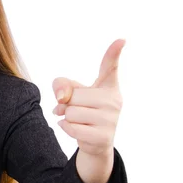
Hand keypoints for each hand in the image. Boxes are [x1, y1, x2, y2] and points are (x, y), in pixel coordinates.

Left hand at [51, 39, 125, 156]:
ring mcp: (111, 118)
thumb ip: (62, 85)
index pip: (110, 67)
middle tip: (73, 110)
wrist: (94, 143)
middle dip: (66, 104)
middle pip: (73, 95)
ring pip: (71, 112)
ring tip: (77, 121)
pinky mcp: (104, 135)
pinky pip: (71, 127)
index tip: (121, 40)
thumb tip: (62, 98)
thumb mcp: (72, 94)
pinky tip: (75, 129)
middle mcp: (114, 100)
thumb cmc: (83, 112)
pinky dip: (66, 128)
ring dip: (66, 118)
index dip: (114, 52)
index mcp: (108, 86)